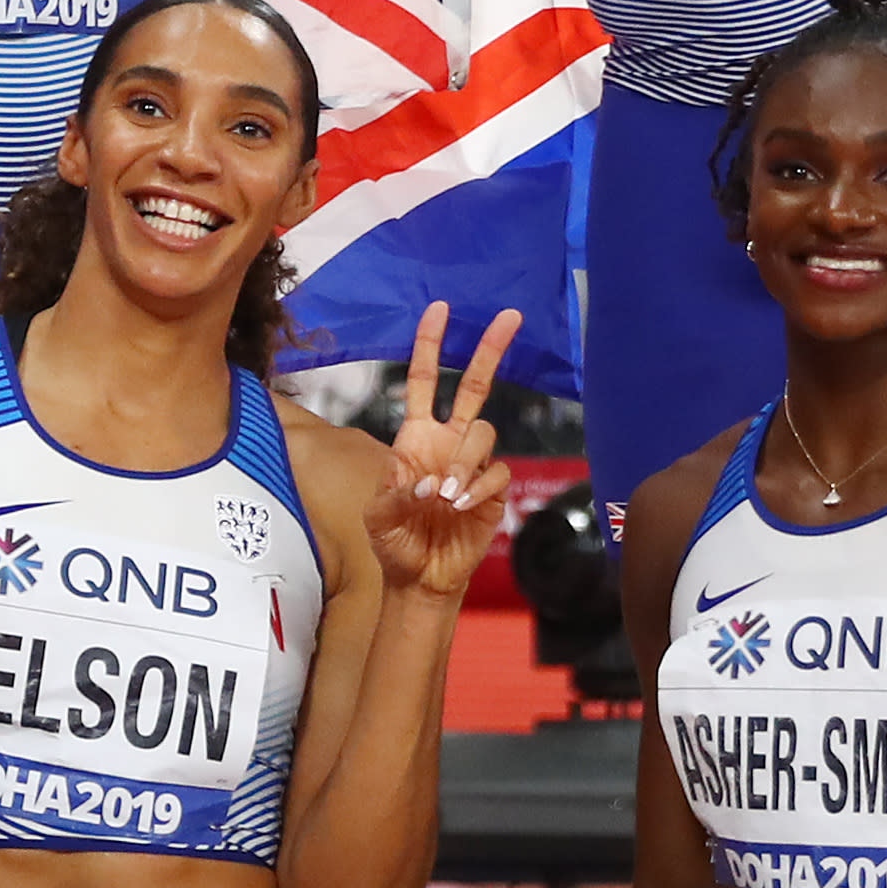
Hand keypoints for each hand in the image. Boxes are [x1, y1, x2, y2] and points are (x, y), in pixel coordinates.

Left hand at [364, 301, 521, 597]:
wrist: (421, 578)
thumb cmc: (395, 542)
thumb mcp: (377, 517)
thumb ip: (393, 494)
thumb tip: (426, 480)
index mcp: (416, 436)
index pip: (425, 381)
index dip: (430, 346)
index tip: (439, 309)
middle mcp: (448, 441)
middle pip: (475, 386)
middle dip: (490, 349)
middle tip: (509, 316)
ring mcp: (474, 463)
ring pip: (484, 432)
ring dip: (464, 460)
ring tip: (446, 497)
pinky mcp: (495, 488)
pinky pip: (496, 471)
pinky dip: (478, 486)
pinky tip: (461, 507)